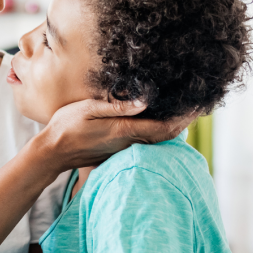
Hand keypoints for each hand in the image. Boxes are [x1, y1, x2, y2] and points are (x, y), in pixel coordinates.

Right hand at [35, 99, 195, 170]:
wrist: (53, 152)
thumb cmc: (67, 126)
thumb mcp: (89, 109)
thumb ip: (117, 106)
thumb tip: (145, 101)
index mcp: (124, 130)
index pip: (163, 127)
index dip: (183, 118)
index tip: (198, 107)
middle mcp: (129, 142)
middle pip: (166, 135)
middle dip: (184, 121)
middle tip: (198, 106)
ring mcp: (124, 149)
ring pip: (157, 139)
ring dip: (173, 127)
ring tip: (184, 111)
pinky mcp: (119, 150)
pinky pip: (146, 141)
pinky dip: (158, 131)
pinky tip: (159, 121)